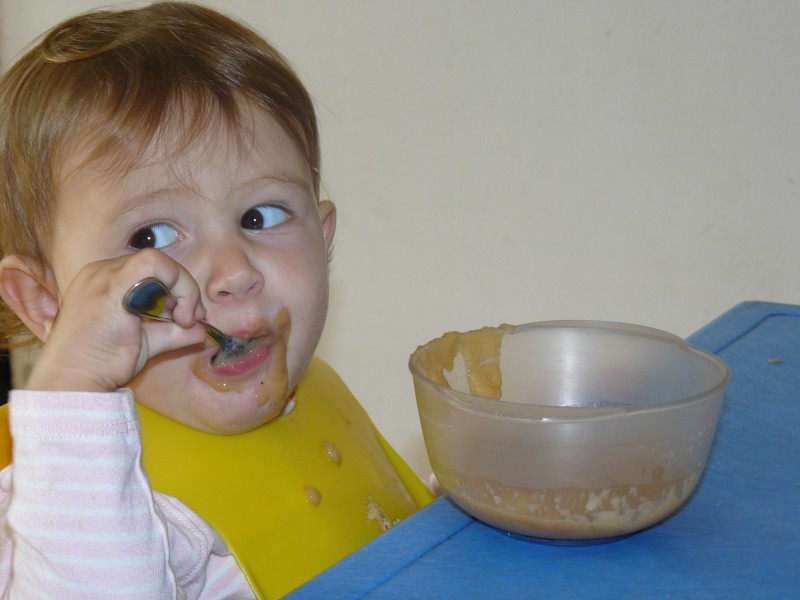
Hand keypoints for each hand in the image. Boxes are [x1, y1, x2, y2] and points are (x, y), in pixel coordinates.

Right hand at [26, 250, 207, 391]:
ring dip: (182, 289)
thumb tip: (202, 331)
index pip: (151, 271)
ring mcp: (103, 275)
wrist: (75, 380)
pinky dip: (176, 285)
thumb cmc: (103, 363)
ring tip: (181, 320)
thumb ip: (173, 333)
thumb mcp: (146, 342)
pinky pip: (153, 264)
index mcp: (105, 281)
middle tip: (191, 319)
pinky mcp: (111, 285)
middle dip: (184, 289)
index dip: (177, 288)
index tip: (188, 317)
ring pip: (159, 261)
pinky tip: (178, 316)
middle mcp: (102, 272)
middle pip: (158, 264)